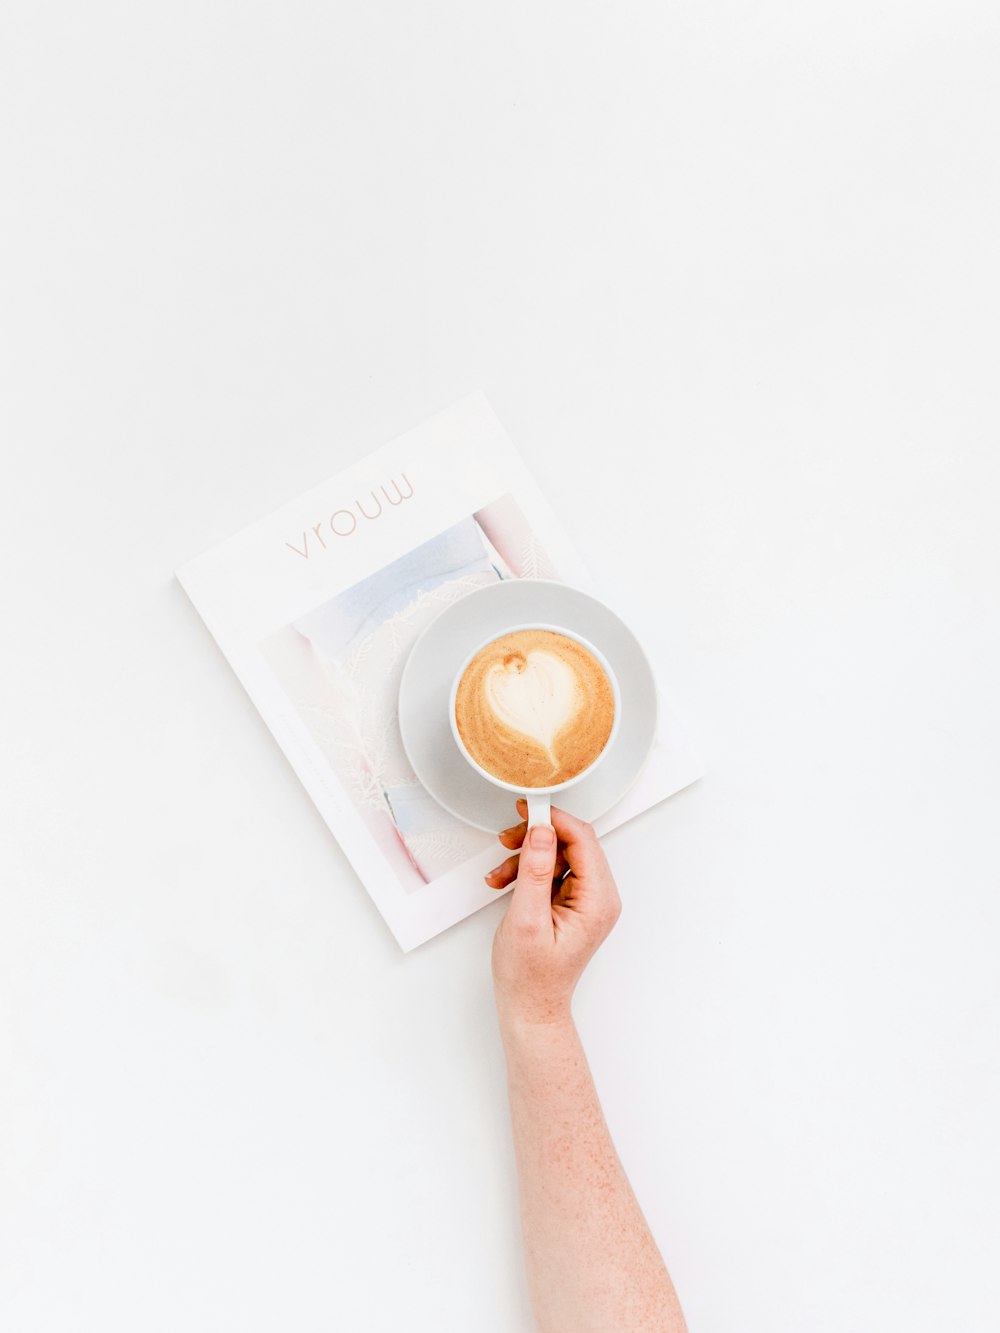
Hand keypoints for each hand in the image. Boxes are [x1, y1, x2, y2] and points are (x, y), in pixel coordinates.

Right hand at [487, 798, 621, 1026]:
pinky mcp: (573, 904)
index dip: (554, 819)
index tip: (525, 809)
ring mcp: (588, 901)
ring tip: (499, 874)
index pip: (583, 840)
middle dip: (536, 838)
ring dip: (527, 857)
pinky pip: (554, 871)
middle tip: (506, 839)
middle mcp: (600, 898)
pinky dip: (528, 871)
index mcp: (598, 901)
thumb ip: (536, 871)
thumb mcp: (526, 919)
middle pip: (573, 843)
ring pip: (560, 855)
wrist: (530, 1008)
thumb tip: (542, 831)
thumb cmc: (530, 976)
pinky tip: (505, 883)